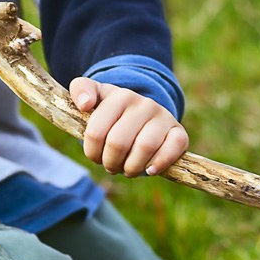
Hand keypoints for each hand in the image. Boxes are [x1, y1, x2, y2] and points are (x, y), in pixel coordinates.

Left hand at [70, 77, 188, 176]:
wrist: (145, 115)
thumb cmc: (114, 112)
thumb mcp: (96, 97)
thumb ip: (81, 89)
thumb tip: (85, 105)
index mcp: (120, 96)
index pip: (96, 132)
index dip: (92, 152)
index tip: (95, 155)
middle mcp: (144, 104)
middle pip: (118, 143)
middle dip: (110, 163)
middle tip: (111, 166)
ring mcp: (163, 117)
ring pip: (144, 147)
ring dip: (132, 168)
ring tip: (127, 169)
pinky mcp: (179, 132)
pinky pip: (173, 148)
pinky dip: (159, 163)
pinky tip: (149, 170)